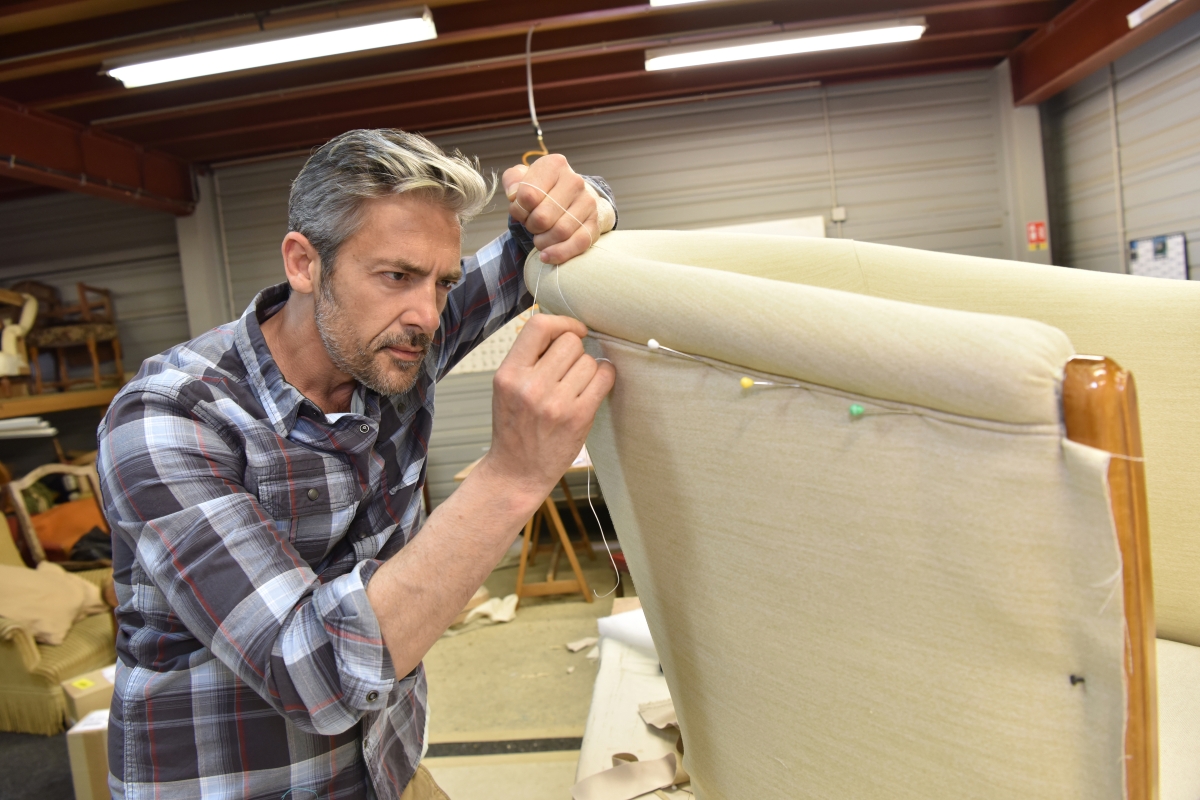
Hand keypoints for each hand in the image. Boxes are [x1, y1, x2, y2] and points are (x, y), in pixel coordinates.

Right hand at [481, 314, 614, 502]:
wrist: (517, 472)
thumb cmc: (514, 428)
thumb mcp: (507, 388)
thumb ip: (528, 359)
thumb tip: (563, 329)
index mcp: (508, 374)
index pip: (538, 326)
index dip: (562, 322)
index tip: (572, 331)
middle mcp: (530, 387)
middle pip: (570, 342)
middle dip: (575, 350)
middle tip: (569, 368)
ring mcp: (555, 403)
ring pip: (588, 361)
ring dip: (588, 368)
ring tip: (577, 385)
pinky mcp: (577, 417)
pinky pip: (603, 378)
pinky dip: (604, 377)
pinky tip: (594, 386)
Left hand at [503, 155, 615, 264]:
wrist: (574, 198)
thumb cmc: (543, 190)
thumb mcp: (523, 178)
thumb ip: (512, 180)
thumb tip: (513, 194)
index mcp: (554, 165)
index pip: (528, 195)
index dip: (518, 210)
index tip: (521, 211)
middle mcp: (575, 180)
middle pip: (543, 217)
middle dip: (531, 227)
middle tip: (531, 225)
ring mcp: (588, 202)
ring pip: (560, 232)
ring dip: (542, 242)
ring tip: (540, 238)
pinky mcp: (595, 223)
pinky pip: (578, 243)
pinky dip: (559, 254)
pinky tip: (547, 256)